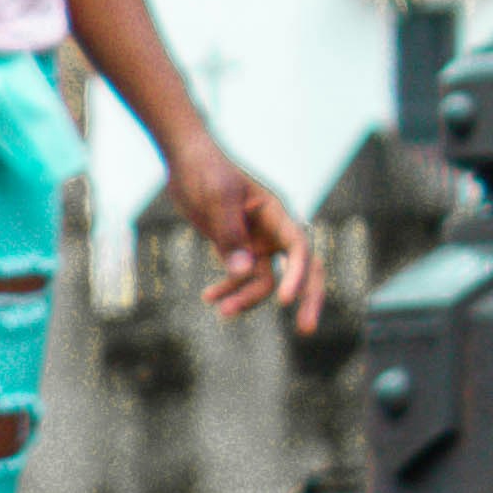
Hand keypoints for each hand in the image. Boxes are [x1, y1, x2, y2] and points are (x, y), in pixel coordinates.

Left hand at [164, 139, 322, 329]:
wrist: (185, 163)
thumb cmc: (204, 173)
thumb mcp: (215, 200)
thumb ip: (229, 235)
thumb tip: (244, 272)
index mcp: (276, 213)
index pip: (298, 247)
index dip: (296, 274)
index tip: (285, 299)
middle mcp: (273, 231)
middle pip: (301, 269)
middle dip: (305, 299)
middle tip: (306, 329)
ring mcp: (256, 242)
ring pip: (264, 280)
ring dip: (246, 298)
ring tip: (221, 311)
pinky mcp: (237, 249)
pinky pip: (241, 277)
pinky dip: (229, 289)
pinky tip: (209, 298)